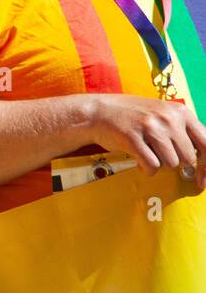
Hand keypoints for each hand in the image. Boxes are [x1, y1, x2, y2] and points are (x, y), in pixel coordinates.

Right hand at [88, 94, 204, 188]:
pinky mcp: (132, 138)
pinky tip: (137, 159)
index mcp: (180, 112)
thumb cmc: (132, 116)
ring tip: (145, 152)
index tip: (202, 181)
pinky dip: (145, 169)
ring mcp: (150, 127)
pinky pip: (151, 166)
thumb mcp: (162, 115)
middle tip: (159, 155)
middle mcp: (168, 118)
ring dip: (158, 163)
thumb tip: (202, 160)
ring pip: (171, 163)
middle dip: (174, 161)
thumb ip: (183, 131)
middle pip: (188, 158)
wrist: (97, 112)